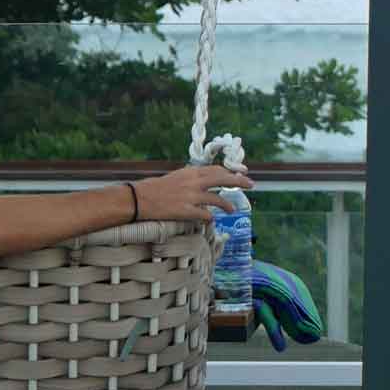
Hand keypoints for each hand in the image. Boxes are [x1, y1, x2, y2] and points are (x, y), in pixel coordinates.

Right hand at [131, 165, 252, 223]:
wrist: (139, 198)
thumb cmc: (154, 188)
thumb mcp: (175, 177)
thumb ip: (191, 178)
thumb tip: (204, 181)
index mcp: (190, 172)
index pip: (216, 170)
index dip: (230, 172)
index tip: (240, 174)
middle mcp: (193, 182)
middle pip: (223, 178)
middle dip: (238, 181)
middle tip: (250, 184)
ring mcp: (191, 196)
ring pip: (217, 199)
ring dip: (227, 204)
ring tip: (232, 209)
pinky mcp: (186, 211)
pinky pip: (205, 215)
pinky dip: (210, 218)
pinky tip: (211, 220)